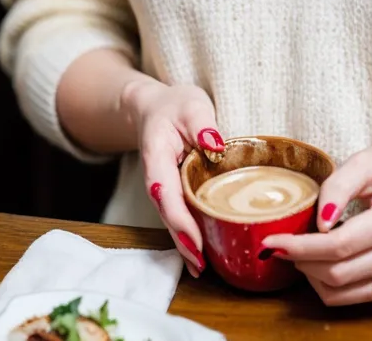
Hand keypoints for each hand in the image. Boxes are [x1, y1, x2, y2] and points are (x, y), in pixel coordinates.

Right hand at [121, 77, 223, 277]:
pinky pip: (179, 212)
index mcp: (157, 156)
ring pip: (172, 218)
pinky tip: (200, 252)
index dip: (180, 220)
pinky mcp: (172, 190)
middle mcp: (156, 177)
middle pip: (168, 213)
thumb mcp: (191, 105)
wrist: (155, 107)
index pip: (166, 193)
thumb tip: (216, 145)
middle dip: (183, 241)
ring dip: (185, 242)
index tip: (194, 240)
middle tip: (201, 266)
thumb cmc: (175, 105)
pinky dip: (188, 232)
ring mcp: (163, 186)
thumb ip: (202, 124)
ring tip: (202, 267)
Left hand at [261, 117, 371, 305]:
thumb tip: (317, 222)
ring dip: (318, 280)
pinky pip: (371, 292)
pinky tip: (323, 263)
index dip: (302, 247)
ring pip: (355, 292)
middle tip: (278, 247)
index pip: (342, 245)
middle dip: (304, 264)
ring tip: (298, 255)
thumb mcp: (371, 156)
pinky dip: (341, 284)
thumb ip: (339, 186)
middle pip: (345, 273)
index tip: (272, 243)